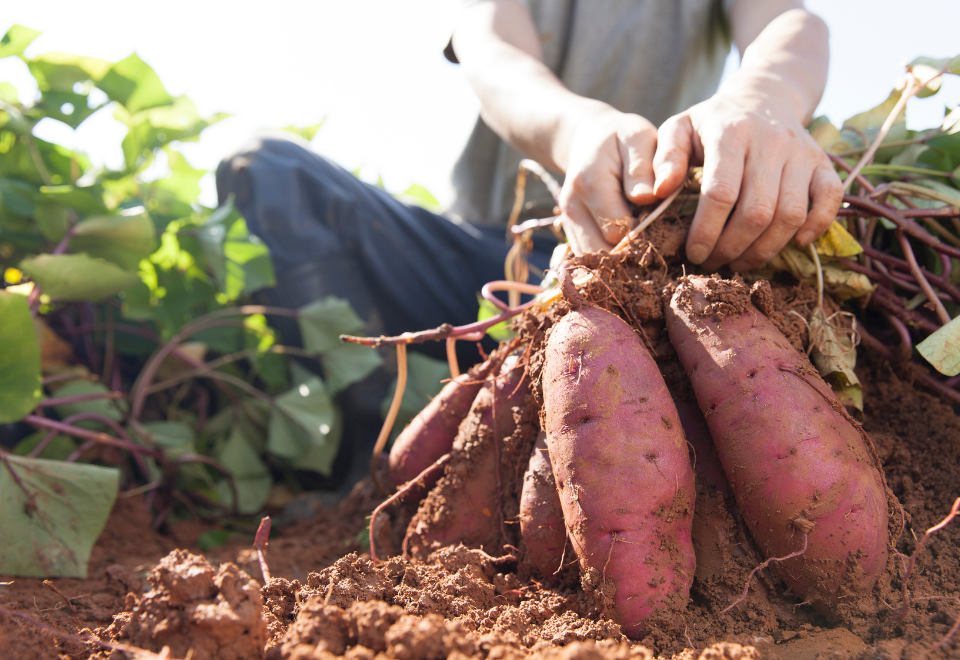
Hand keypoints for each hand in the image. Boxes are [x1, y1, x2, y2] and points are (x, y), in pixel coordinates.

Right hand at [558, 107, 659, 254]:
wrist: (590, 139)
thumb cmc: (622, 138)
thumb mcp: (637, 138)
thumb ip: (643, 167)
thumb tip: (648, 197)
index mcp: (589, 183)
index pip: (619, 229)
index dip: (647, 233)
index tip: (667, 227)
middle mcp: (572, 208)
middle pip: (605, 252)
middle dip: (634, 253)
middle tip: (661, 243)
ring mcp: (568, 223)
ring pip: (595, 262)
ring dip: (622, 262)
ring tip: (647, 248)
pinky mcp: (571, 233)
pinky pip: (591, 259)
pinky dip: (612, 261)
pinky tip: (632, 248)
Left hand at [652, 91, 842, 271]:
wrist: (763, 98)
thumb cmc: (713, 123)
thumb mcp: (679, 128)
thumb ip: (664, 158)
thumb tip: (657, 192)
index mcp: (731, 133)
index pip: (720, 193)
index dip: (706, 231)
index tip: (693, 253)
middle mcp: (771, 142)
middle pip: (757, 211)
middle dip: (732, 247)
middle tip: (714, 262)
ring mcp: (801, 153)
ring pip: (790, 214)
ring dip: (765, 248)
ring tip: (740, 262)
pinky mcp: (823, 163)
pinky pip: (831, 199)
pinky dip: (817, 225)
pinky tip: (796, 243)